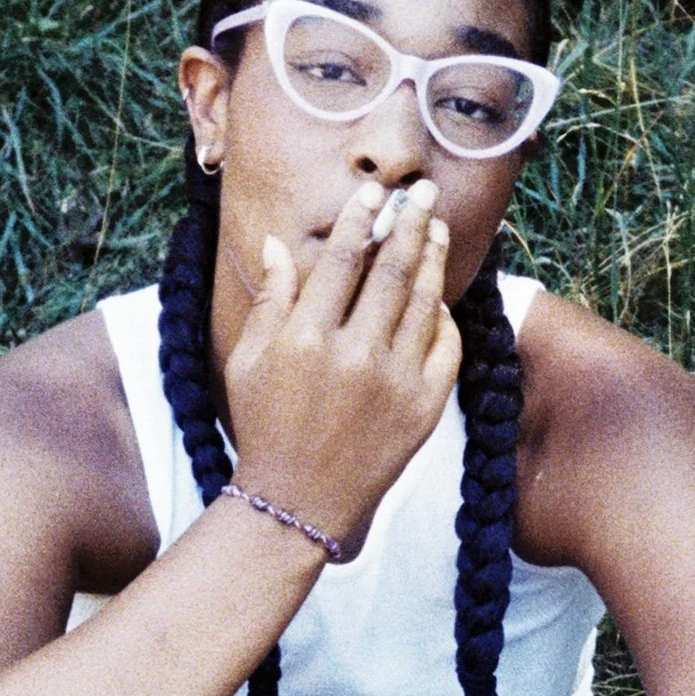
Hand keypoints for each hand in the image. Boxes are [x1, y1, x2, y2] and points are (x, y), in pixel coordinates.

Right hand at [223, 177, 459, 549]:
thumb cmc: (265, 428)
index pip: (342, 259)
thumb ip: (270, 300)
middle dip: (411, 222)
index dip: (362, 219)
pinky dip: (445, 317)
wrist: (297, 502)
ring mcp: (394, 382)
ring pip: (425, 302)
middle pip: (392, 269)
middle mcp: (354, 354)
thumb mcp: (248, 361)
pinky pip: (445, 348)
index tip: (375, 193)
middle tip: (424, 192)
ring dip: (434, 258)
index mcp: (305, 338)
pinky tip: (441, 297)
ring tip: (439, 228)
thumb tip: (281, 244)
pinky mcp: (423, 408)